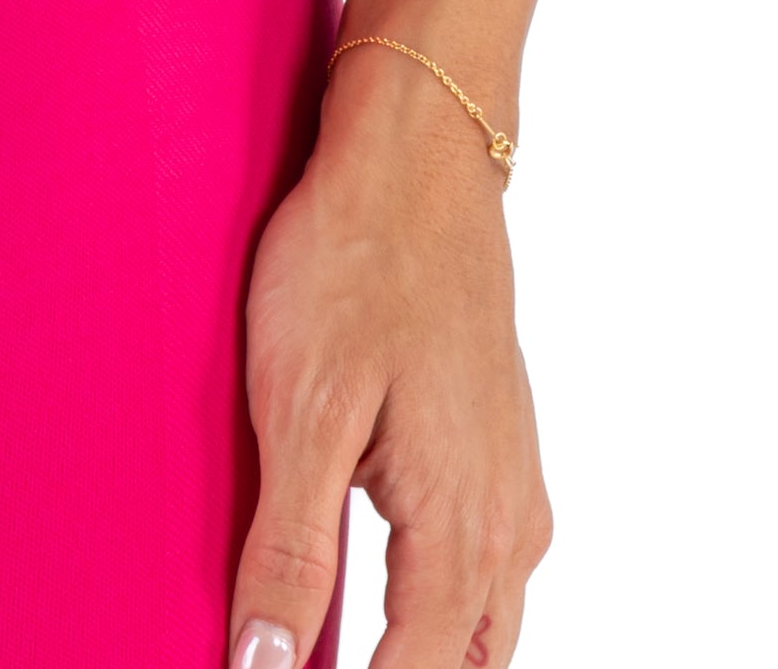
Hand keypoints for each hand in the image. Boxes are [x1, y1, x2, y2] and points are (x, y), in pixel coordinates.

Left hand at [226, 52, 550, 668]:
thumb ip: (291, 553)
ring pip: (483, 628)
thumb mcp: (301, 411)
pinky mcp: (499, 453)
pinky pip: (484, 571)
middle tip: (305, 659)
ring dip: (423, 651)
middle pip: (462, 665)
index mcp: (461, 532)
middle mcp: (508, 527)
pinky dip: (441, 608)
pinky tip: (389, 592)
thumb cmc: (354, 266)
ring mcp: (512, 488)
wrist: (416, 160)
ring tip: (345, 646)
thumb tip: (265, 667)